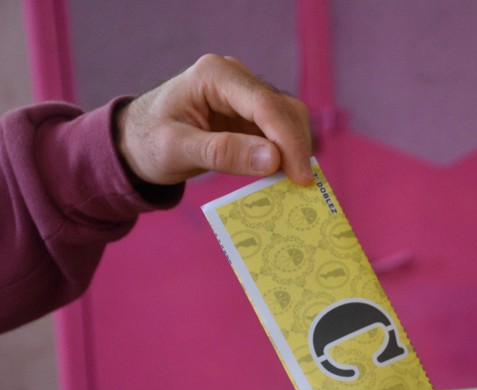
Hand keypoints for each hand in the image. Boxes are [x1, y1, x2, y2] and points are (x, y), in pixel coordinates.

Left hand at [115, 54, 312, 185]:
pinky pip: (280, 132)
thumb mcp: (177, 151)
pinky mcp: (251, 113)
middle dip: (296, 147)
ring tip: (293, 184)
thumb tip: (273, 159)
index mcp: (215, 75)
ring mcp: (246, 94)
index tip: (301, 177)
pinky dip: (287, 154)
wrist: (134, 141)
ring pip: (289, 119)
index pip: (265, 105)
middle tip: (301, 186)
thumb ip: (222, 153)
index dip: (288, 141)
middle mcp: (236, 77)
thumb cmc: (147, 142)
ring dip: (295, 151)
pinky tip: (284, 177)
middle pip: (284, 109)